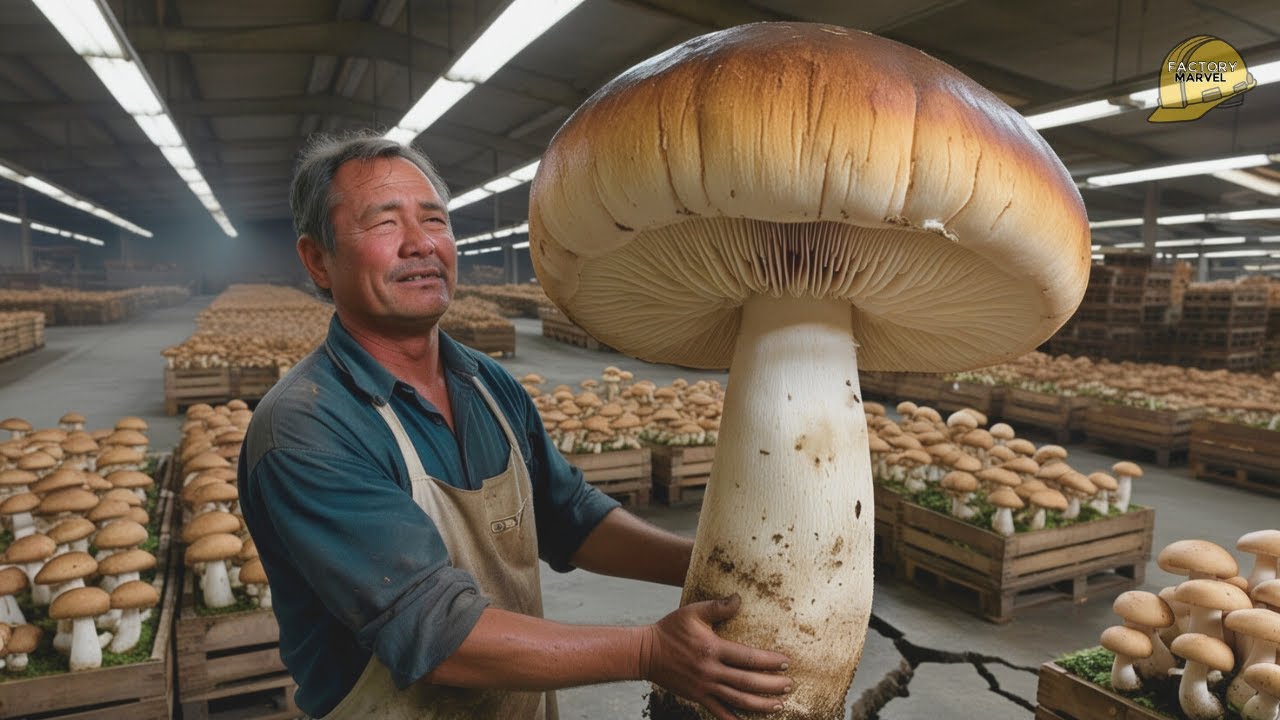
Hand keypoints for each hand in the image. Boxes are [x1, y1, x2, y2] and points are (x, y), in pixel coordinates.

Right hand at [641, 594, 791, 718]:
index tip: (785, 661)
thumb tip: (739, 598)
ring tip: (779, 706)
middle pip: (747, 682)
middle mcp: (710, 671)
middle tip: (789, 685)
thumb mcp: (693, 612)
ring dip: (760, 705)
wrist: (646, 653)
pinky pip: (719, 712)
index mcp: (713, 649)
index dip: (769, 661)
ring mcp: (704, 687)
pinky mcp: (697, 697)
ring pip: (738, 700)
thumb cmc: (671, 629)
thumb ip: (718, 606)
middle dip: (771, 685)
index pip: (748, 657)